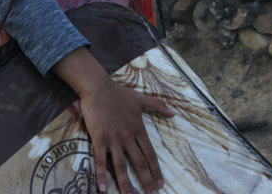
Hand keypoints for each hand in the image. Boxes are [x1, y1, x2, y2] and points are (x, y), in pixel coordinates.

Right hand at [53, 48, 173, 193]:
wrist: (98, 87)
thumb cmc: (118, 93)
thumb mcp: (140, 99)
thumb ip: (157, 106)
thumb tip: (173, 113)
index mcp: (138, 129)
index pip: (150, 154)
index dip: (156, 170)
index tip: (161, 184)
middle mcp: (128, 137)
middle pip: (139, 163)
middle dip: (147, 181)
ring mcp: (113, 139)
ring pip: (121, 165)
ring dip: (126, 183)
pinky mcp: (99, 138)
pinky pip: (100, 160)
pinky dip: (101, 175)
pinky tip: (103, 189)